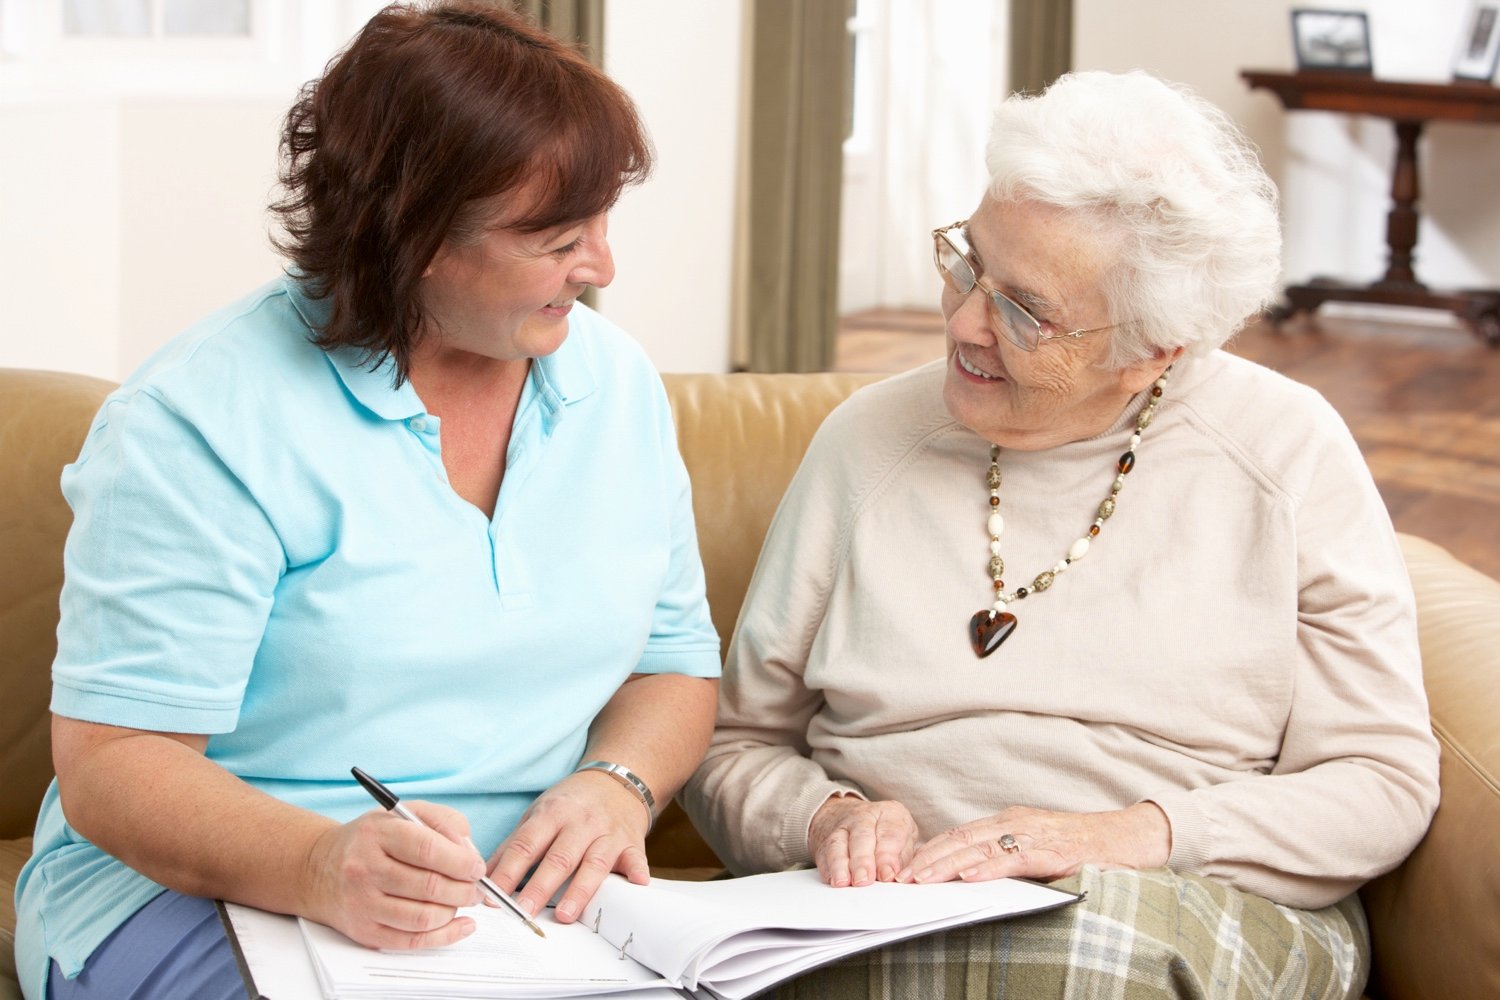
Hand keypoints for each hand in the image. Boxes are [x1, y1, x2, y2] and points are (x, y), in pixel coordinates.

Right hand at [302, 800, 486, 949]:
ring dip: (454, 911)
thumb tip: (469, 851)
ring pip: (423, 917)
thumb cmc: (372, 839)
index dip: (461, 861)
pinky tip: (460, 925)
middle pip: (429, 886)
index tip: (477, 867)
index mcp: (377, 833)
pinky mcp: (364, 931)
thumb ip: (443, 822)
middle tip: (477, 888)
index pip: (427, 849)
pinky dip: (444, 936)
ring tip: (463, 901)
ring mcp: (362, 903)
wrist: (319, 869)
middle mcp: (364, 868)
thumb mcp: (404, 813)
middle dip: (464, 889)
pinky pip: (411, 941)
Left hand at [486, 769, 650, 923]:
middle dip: (540, 886)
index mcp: (551, 814)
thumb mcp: (538, 814)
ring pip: (594, 862)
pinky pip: (635, 857)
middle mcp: (580, 822)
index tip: (493, 897)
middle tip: (523, 912)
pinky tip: (636, 884)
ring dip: (580, 889)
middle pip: (559, 857)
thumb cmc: (570, 803)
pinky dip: (637, 871)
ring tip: (565, 915)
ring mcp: (607, 832)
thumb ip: (513, 845)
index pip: (525, 845)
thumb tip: (484, 876)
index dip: (508, 872)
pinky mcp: (631, 842)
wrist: (615, 780)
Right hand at [807, 795, 918, 886]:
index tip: (887, 876)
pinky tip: (832, 880)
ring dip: (840, 865)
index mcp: (890, 813)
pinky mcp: (825, 842)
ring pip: (839, 844)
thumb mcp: (905, 838)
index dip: (887, 856)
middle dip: (862, 860)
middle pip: (862, 837)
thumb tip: (898, 877)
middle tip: (864, 880)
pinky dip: (827, 869)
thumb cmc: (886, 833)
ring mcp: (841, 828)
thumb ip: (903, 857)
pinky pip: (824, 855)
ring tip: (843, 882)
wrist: (850, 816)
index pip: (890, 833)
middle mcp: (864, 817)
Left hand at [897, 803, 1170, 884]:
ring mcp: (1035, 834)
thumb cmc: (1084, 846)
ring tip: (922, 878)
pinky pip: (1016, 859)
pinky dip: (990, 867)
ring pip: (981, 847)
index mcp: (1010, 821)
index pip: (959, 834)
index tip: (904, 866)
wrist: (1130, 837)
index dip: (930, 850)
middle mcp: (1017, 822)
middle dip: (928, 858)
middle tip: (900, 877)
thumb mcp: (1038, 846)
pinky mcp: (1054, 851)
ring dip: (948, 864)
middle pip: (961, 839)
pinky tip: (970, 876)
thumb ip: (1008, 855)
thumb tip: (972, 874)